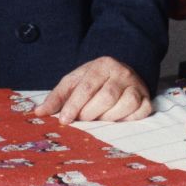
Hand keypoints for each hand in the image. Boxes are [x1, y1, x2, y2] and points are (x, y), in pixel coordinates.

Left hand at [34, 57, 152, 122]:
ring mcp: (136, 85)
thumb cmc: (93, 81)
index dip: (74, 105)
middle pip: (106, 97)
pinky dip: (126, 120)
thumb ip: (57, 97)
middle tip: (82, 120)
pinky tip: (116, 119)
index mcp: (102, 65)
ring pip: (124, 105)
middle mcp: (121, 72)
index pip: (87, 86)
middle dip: (90, 113)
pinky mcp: (147, 99)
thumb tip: (38, 112)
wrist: (120, 73)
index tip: (64, 120)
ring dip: (107, 118)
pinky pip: (139, 114)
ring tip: (98, 118)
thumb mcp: (74, 82)